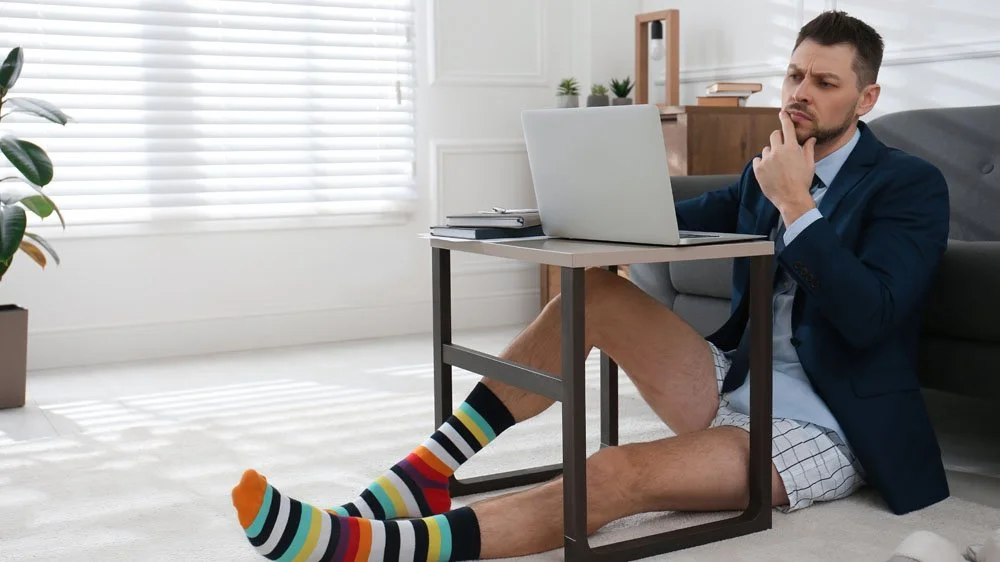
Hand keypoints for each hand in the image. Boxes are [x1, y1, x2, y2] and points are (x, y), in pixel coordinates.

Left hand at [752, 110, 817, 224]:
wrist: (791, 198)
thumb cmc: (803, 181)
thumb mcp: (809, 164)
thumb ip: (808, 149)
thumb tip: (810, 139)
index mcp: (791, 148)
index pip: (787, 127)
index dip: (784, 119)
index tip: (782, 113)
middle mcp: (777, 151)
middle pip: (774, 135)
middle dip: (778, 139)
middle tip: (782, 148)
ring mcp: (766, 160)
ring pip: (766, 149)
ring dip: (771, 154)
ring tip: (777, 166)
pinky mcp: (758, 169)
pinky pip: (757, 160)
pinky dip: (762, 163)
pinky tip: (769, 171)